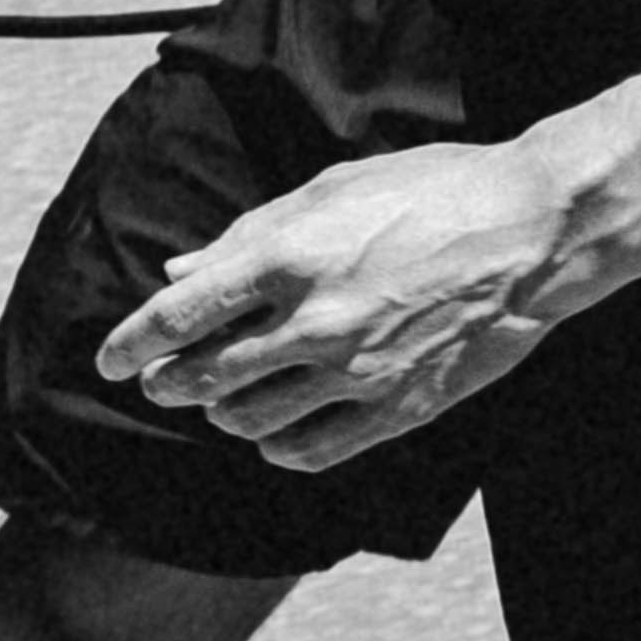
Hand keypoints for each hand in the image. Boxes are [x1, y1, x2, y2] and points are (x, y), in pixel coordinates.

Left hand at [91, 134, 598, 472]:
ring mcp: (356, 371)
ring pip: (249, 421)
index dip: (130, 343)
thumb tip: (177, 269)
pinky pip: (310, 450)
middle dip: (169, 382)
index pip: (177, 314)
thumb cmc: (431, 191)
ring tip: (222, 401)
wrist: (532, 230)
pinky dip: (277, 447)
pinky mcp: (396, 407)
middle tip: (162, 380)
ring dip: (221, 414)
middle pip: (203, 376)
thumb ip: (248, 236)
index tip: (108, 362)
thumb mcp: (331, 190)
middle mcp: (312, 321)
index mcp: (288, 258)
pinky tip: (274, 433)